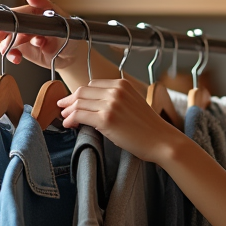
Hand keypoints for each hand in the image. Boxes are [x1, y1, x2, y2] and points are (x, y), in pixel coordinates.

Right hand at [0, 0, 85, 71]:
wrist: (73, 55)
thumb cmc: (70, 33)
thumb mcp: (62, 18)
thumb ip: (46, 6)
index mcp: (35, 13)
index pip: (19, 12)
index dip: (9, 18)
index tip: (3, 23)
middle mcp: (27, 24)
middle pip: (10, 25)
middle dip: (4, 32)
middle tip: (0, 38)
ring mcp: (24, 37)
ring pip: (8, 38)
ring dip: (7, 45)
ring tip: (13, 52)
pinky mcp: (23, 49)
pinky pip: (12, 51)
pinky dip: (11, 55)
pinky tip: (16, 58)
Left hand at [58, 79, 181, 162]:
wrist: (162, 141)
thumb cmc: (149, 127)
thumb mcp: (132, 103)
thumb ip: (115, 99)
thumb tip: (91, 104)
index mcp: (122, 84)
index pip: (92, 84)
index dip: (79, 93)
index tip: (73, 101)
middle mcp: (115, 91)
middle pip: (82, 91)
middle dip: (70, 100)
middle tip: (63, 109)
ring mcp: (110, 104)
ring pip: (78, 103)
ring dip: (68, 111)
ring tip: (65, 118)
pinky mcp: (106, 119)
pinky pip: (79, 115)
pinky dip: (70, 119)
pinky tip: (69, 125)